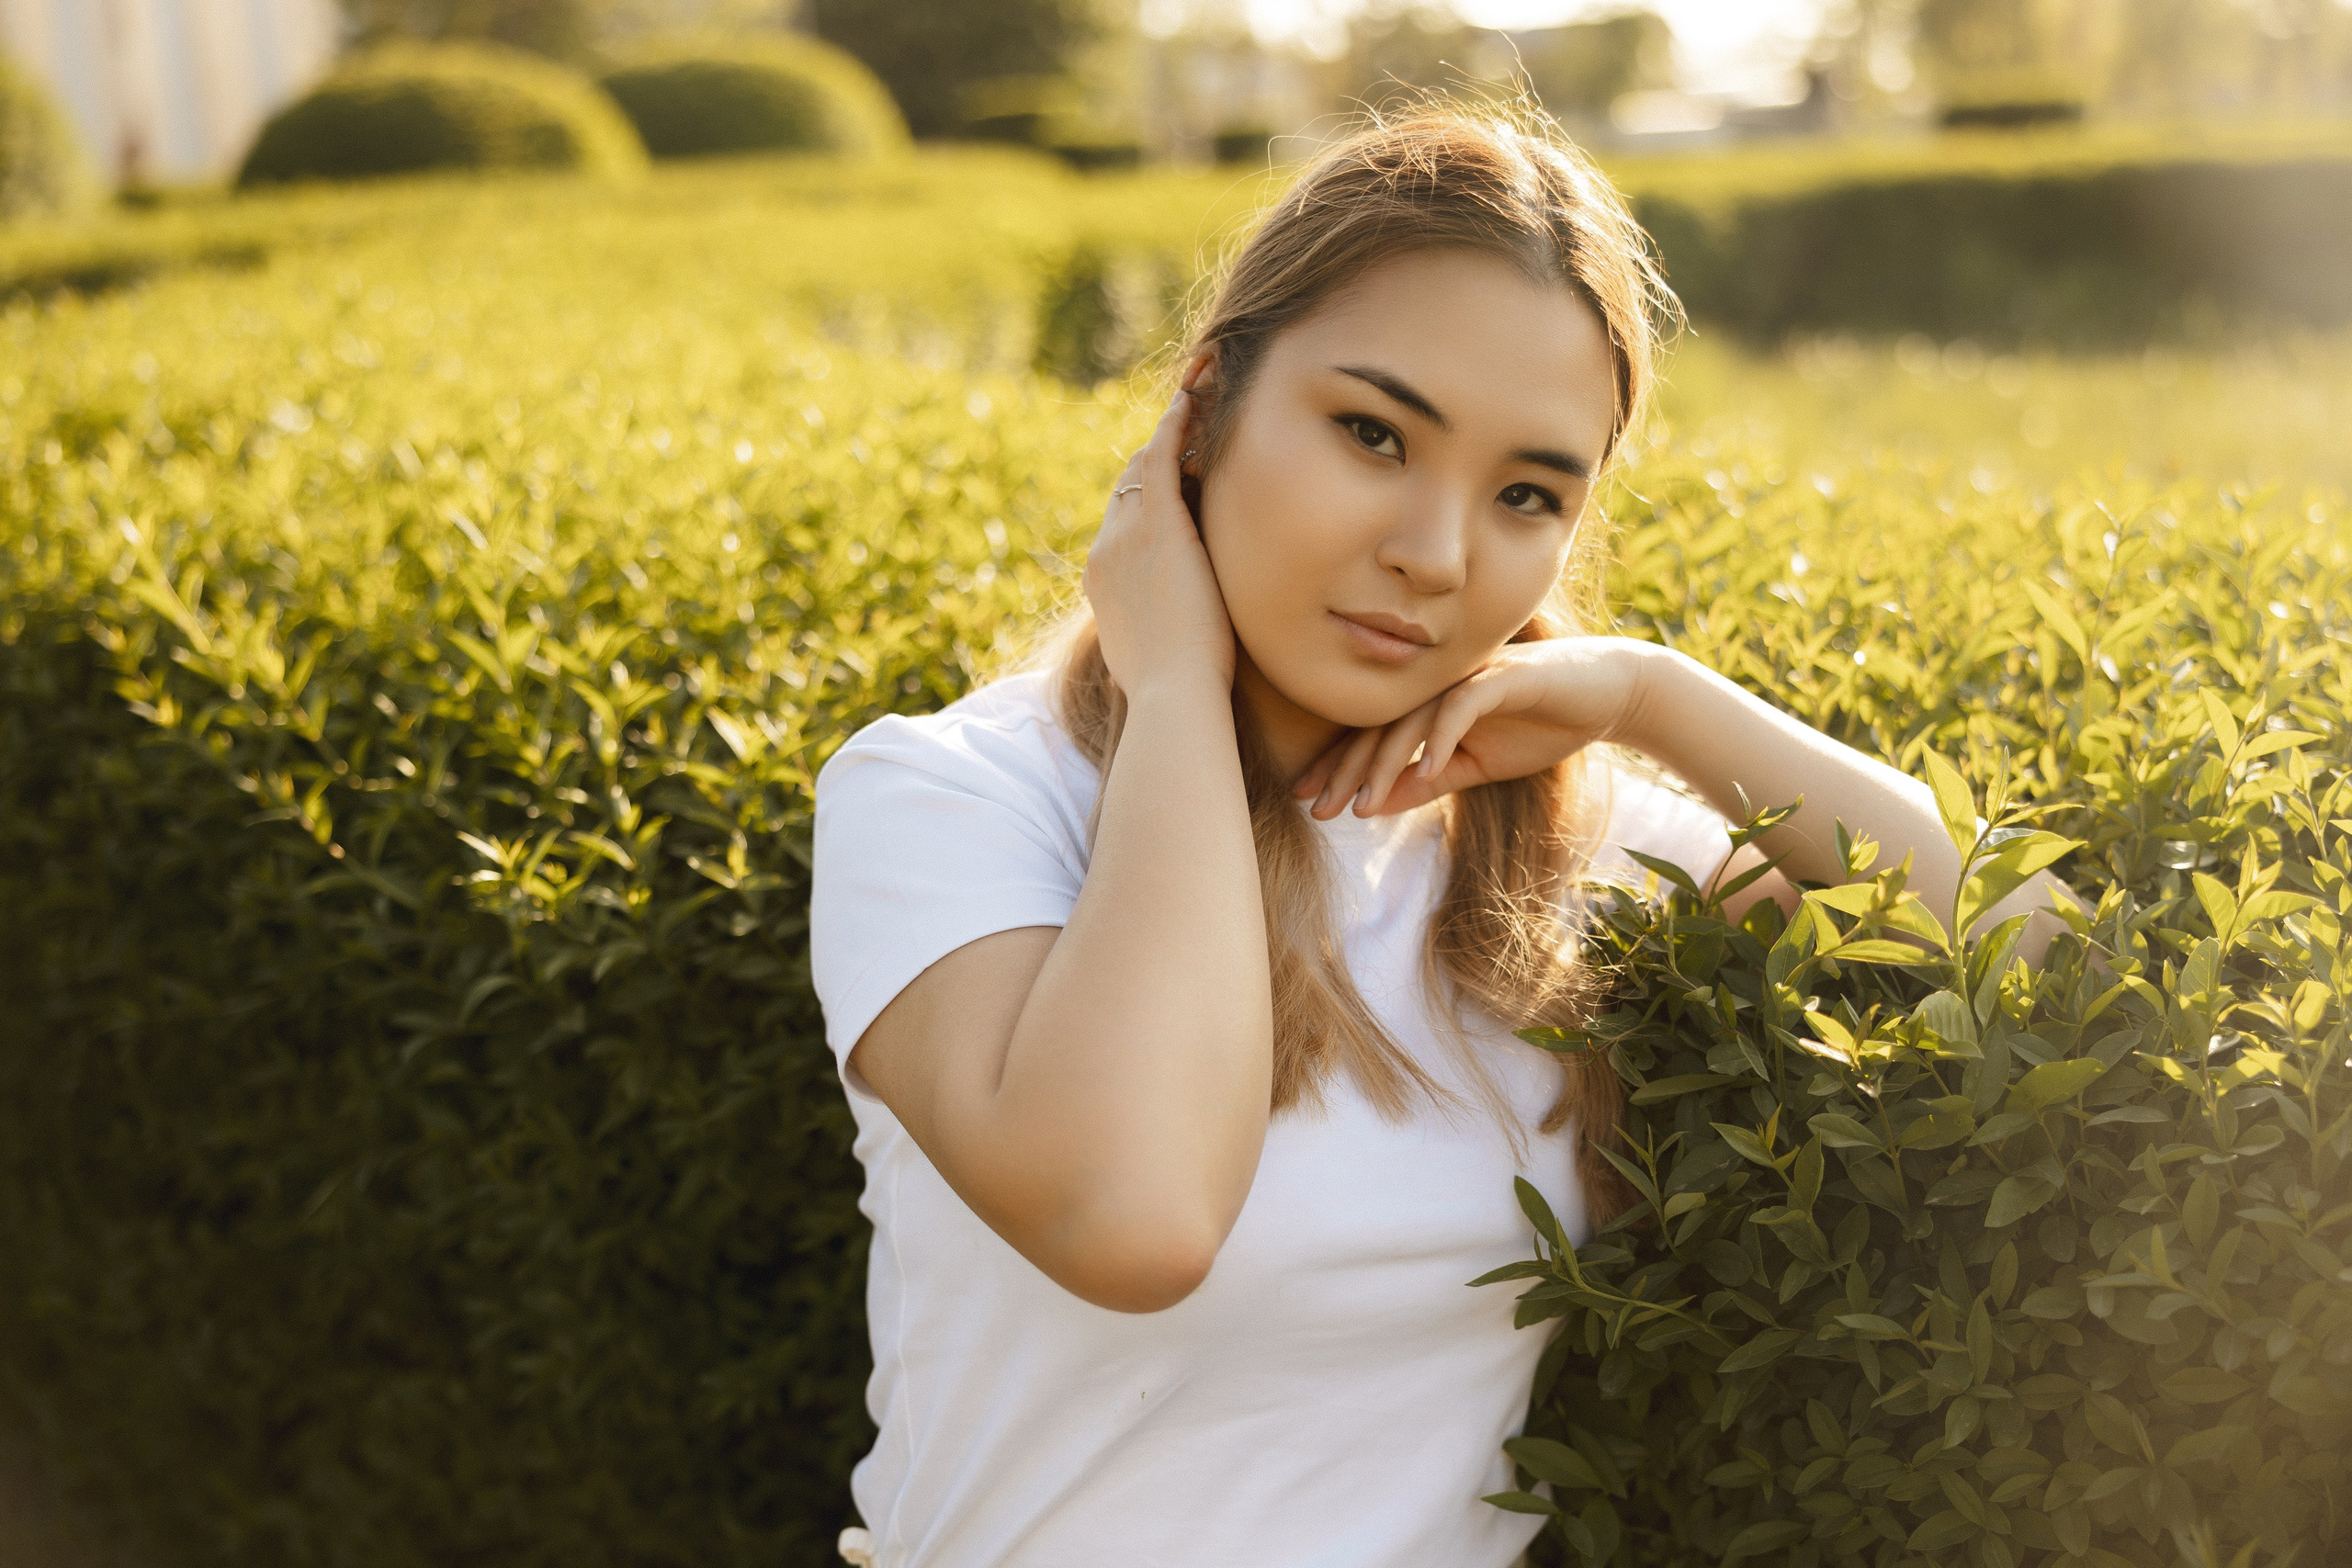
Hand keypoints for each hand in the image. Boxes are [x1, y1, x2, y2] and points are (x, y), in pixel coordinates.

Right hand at [1083, 388, 1235, 697]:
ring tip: (1193, 404)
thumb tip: (1173, 642)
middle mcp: (1106, 551)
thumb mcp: (1155, 657)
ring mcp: (1127, 536)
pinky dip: (1175, 426)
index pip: (1121, 524)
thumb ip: (1158, 634)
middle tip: (1184, 429)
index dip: (1145, 498)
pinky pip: (1162, 457)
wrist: (1172, 695)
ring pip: (1142, 467)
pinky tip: (1192, 401)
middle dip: (1153, 460)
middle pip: (1127, 488)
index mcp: (1103, 583)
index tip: (1170, 482)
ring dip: (1166, 434)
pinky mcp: (1157, 525)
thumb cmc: (1177, 690)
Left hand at [1292, 637, 1660, 817]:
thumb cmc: (1539, 726)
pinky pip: (1462, 706)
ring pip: (1413, 718)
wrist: (1608, 695)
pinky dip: (1443, 737)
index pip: (1374, 736)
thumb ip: (1428, 781)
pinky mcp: (1504, 675)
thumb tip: (1375, 806)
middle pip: (1381, 727)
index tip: (1309, 802)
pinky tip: (1428, 771)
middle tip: (1317, 809)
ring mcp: (1469, 676)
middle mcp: (1439, 684)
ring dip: (1386, 761)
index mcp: (1429, 703)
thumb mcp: (1477, 766)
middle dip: (1347, 770)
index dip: (1339, 767)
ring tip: (1364, 801)